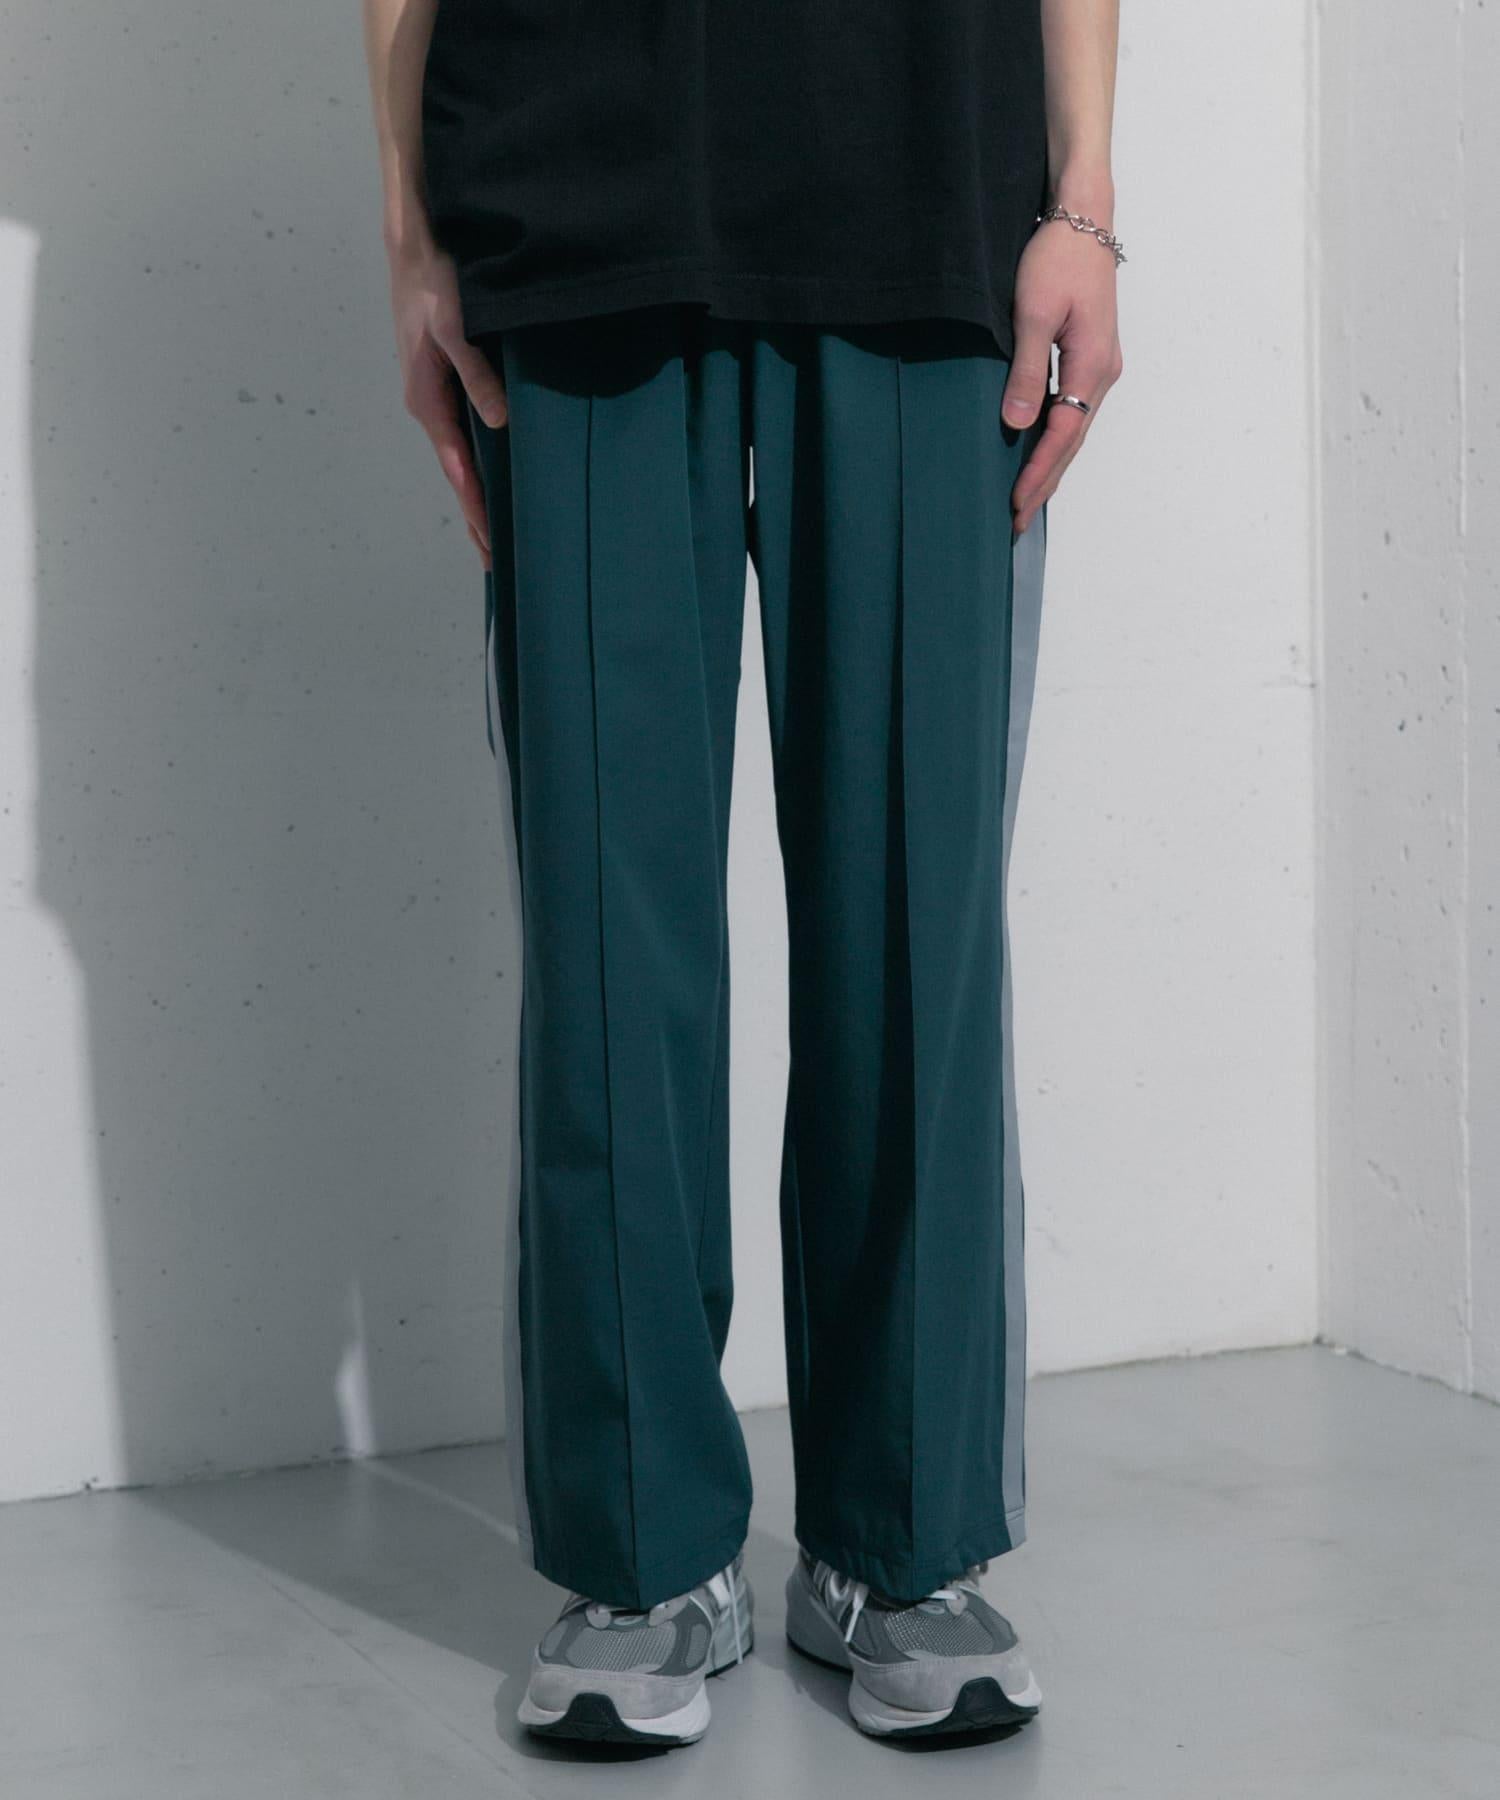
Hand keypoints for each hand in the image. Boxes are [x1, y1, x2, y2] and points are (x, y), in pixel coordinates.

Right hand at [387, 234, 506, 566]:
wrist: (414, 244)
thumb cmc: (433, 284)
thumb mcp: (455, 329)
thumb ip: (476, 374)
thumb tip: (498, 421)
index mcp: (427, 402)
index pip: (458, 471)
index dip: (476, 510)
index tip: (491, 548)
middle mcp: (428, 406)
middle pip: (456, 474)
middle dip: (474, 516)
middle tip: (494, 560)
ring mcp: (434, 395)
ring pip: (459, 456)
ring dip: (476, 492)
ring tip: (492, 530)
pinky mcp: (443, 380)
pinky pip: (462, 434)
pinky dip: (476, 461)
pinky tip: (492, 472)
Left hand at [1002, 217, 1123, 535]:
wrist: (1083, 216)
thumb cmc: (1057, 257)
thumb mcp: (1034, 313)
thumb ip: (1027, 370)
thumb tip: (1017, 424)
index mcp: (1093, 366)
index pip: (1062, 435)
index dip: (1038, 473)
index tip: (1016, 504)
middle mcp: (1103, 372)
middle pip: (1072, 441)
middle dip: (1045, 483)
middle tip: (1017, 523)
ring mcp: (1099, 365)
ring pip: (1074, 429)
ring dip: (1051, 466)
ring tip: (1026, 500)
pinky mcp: (1090, 356)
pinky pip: (1073, 410)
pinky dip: (1055, 439)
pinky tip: (1039, 453)